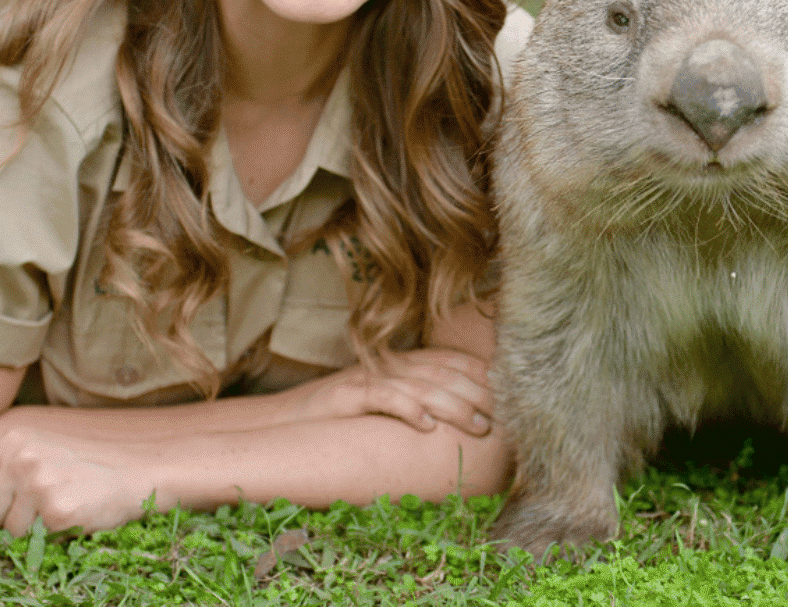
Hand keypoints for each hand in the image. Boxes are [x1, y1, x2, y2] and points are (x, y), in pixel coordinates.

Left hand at [0, 418, 152, 535]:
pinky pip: (31, 542)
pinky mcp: (55, 510)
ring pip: (6, 531)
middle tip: (42, 504)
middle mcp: (22, 457)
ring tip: (62, 505)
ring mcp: (38, 483)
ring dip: (29, 529)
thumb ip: (4, 466)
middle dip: (5, 518)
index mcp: (16, 438)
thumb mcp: (44, 449)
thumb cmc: (91, 463)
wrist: (142, 470)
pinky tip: (73, 514)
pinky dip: (49, 535)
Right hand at [300, 347, 493, 436]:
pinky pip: (383, 399)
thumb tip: (450, 419)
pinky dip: (408, 410)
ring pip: (420, 385)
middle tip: (504, 414)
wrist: (279, 422)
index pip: (446, 360)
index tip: (508, 390)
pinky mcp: (346, 396)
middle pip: (441, 372)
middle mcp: (386, 366)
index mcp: (397, 364)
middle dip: (476, 392)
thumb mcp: (377, 404)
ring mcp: (367, 378)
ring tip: (478, 425)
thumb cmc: (334, 418)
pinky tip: (428, 426)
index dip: (478, 373)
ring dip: (453, 405)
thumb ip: (411, 400)